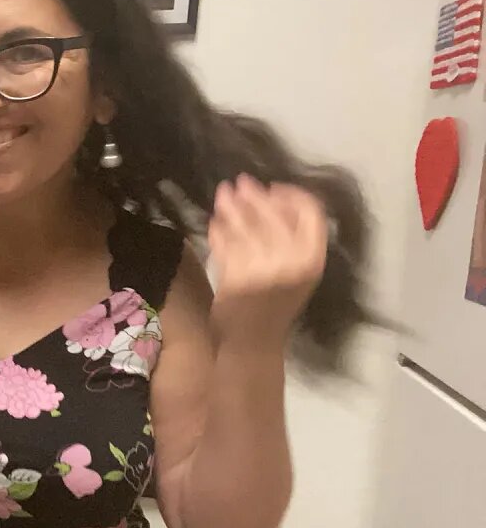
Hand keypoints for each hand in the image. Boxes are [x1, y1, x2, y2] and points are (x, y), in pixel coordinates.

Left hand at [208, 175, 328, 348]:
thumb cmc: (275, 305)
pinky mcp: (236, 279)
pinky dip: (218, 232)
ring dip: (231, 207)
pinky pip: (225, 246)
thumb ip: (290, 239)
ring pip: (244, 227)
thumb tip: (268, 196)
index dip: (291, 195)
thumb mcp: (296, 272)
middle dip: (252, 195)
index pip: (311, 212)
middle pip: (272, 214)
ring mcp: (264, 271)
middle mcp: (293, 263)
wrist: (254, 344)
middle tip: (237, 183)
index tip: (273, 188)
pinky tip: (213, 224)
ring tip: (222, 196)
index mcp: (314, 259)